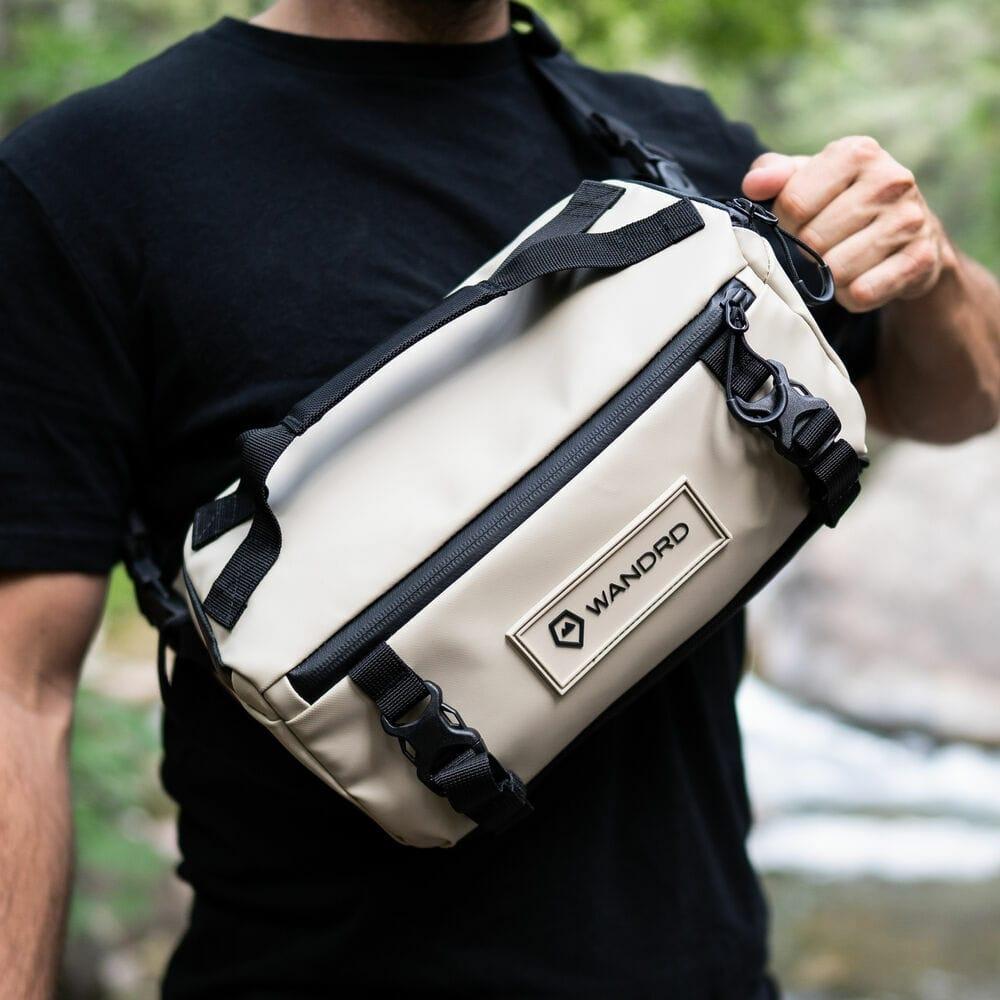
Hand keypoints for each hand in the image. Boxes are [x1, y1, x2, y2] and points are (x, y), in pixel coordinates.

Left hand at [742, 137, 952, 312]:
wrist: (910, 232)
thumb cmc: (845, 201)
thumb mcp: (810, 178)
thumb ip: (775, 175)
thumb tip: (753, 184)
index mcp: (857, 153)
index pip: (792, 203)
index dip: (787, 222)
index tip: (800, 221)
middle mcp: (890, 180)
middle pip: (813, 239)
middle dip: (808, 250)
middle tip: (824, 244)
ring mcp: (909, 220)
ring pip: (836, 270)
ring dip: (830, 275)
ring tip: (844, 258)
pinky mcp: (920, 259)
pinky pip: (862, 292)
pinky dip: (852, 296)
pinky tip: (863, 277)